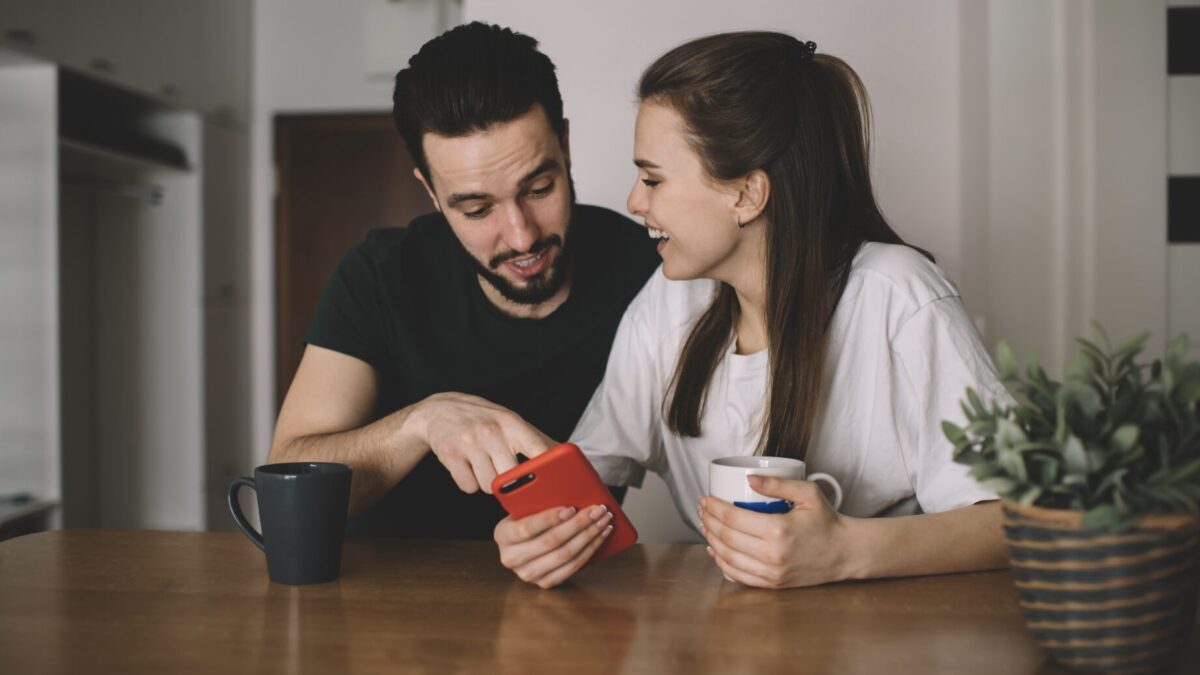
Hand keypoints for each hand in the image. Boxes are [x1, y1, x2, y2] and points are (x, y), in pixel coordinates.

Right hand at [414, 392, 555, 493]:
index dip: (549, 469)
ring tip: (483, 463)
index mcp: (511, 423)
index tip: (557, 483)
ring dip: (487, 482)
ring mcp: (469, 443)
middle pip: (511, 477)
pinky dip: (469, 483)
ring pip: (488, 486)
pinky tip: (467, 466)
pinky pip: (468, 487)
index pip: (537, 448)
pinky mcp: (449, 455)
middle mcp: (490, 431)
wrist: (439, 410)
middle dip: (509, 482)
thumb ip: (537, 440)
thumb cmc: (484, 419)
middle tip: (502, 469)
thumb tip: (568, 457)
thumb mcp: (511, 421)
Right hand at [494, 504, 614, 588]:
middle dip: (579, 524)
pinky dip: (590, 550)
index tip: (571, 508)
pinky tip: (600, 535)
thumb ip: (538, 501)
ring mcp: (527, 574)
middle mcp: (511, 558)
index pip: (526, 528)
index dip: (550, 518)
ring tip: (603, 521)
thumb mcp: (524, 508)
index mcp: (502, 534)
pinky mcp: (545, 582)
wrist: (521, 542)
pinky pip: (572, 568)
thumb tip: (571, 494)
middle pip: (551, 542)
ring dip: (589, 537)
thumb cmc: (526, 517)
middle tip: (598, 510)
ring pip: (565, 556)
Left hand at [698, 475, 852, 588]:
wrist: (845, 553)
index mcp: (778, 530)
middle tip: (702, 509)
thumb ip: (777, 484)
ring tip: (705, 526)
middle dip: (708, 521)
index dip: (714, 508)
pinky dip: (722, 562)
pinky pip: (738, 575)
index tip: (705, 499)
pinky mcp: (773, 584)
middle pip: (726, 537)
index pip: (733, 518)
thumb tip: (747, 479)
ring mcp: (771, 573)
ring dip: (711, 540)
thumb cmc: (827, 521)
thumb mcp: (807, 493)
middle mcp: (772, 555)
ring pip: (728, 557)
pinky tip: (715, 550)